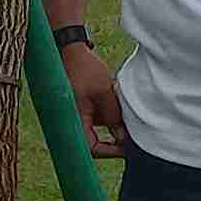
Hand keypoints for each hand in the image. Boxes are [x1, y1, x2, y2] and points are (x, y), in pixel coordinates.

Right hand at [61, 40, 125, 157]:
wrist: (70, 49)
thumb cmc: (85, 69)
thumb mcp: (104, 91)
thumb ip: (113, 116)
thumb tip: (123, 138)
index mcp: (75, 119)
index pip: (92, 148)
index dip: (110, 151)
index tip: (127, 148)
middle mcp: (73, 120)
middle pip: (94, 143)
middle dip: (112, 142)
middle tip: (130, 139)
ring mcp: (77, 114)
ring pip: (96, 131)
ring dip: (111, 128)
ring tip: (126, 118)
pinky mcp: (81, 106)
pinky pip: (95, 119)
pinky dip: (107, 118)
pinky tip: (118, 106)